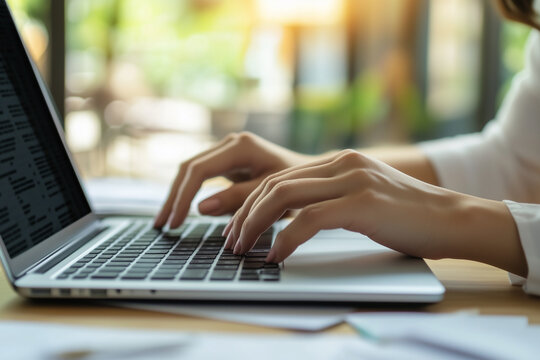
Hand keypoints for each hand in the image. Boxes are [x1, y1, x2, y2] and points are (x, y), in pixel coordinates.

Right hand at [154, 132, 312, 228]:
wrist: (314, 174)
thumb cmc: (299, 184)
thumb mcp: (271, 194)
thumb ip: (237, 199)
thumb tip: (201, 208)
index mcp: (241, 147)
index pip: (199, 171)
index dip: (184, 197)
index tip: (177, 222)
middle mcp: (231, 144)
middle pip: (189, 168)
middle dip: (174, 197)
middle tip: (163, 226)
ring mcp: (228, 152)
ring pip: (191, 172)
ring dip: (177, 196)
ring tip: (166, 222)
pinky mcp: (228, 163)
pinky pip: (201, 177)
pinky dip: (189, 194)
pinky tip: (181, 212)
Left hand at [225, 150, 524, 275]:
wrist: (452, 218)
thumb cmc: (406, 216)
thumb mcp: (361, 198)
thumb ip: (330, 197)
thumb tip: (295, 216)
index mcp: (338, 161)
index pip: (280, 177)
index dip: (251, 202)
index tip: (236, 226)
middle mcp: (341, 163)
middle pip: (274, 183)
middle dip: (244, 214)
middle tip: (230, 241)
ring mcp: (352, 179)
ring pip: (284, 196)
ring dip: (256, 225)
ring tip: (243, 248)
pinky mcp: (362, 202)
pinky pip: (309, 219)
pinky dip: (285, 239)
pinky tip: (276, 255)